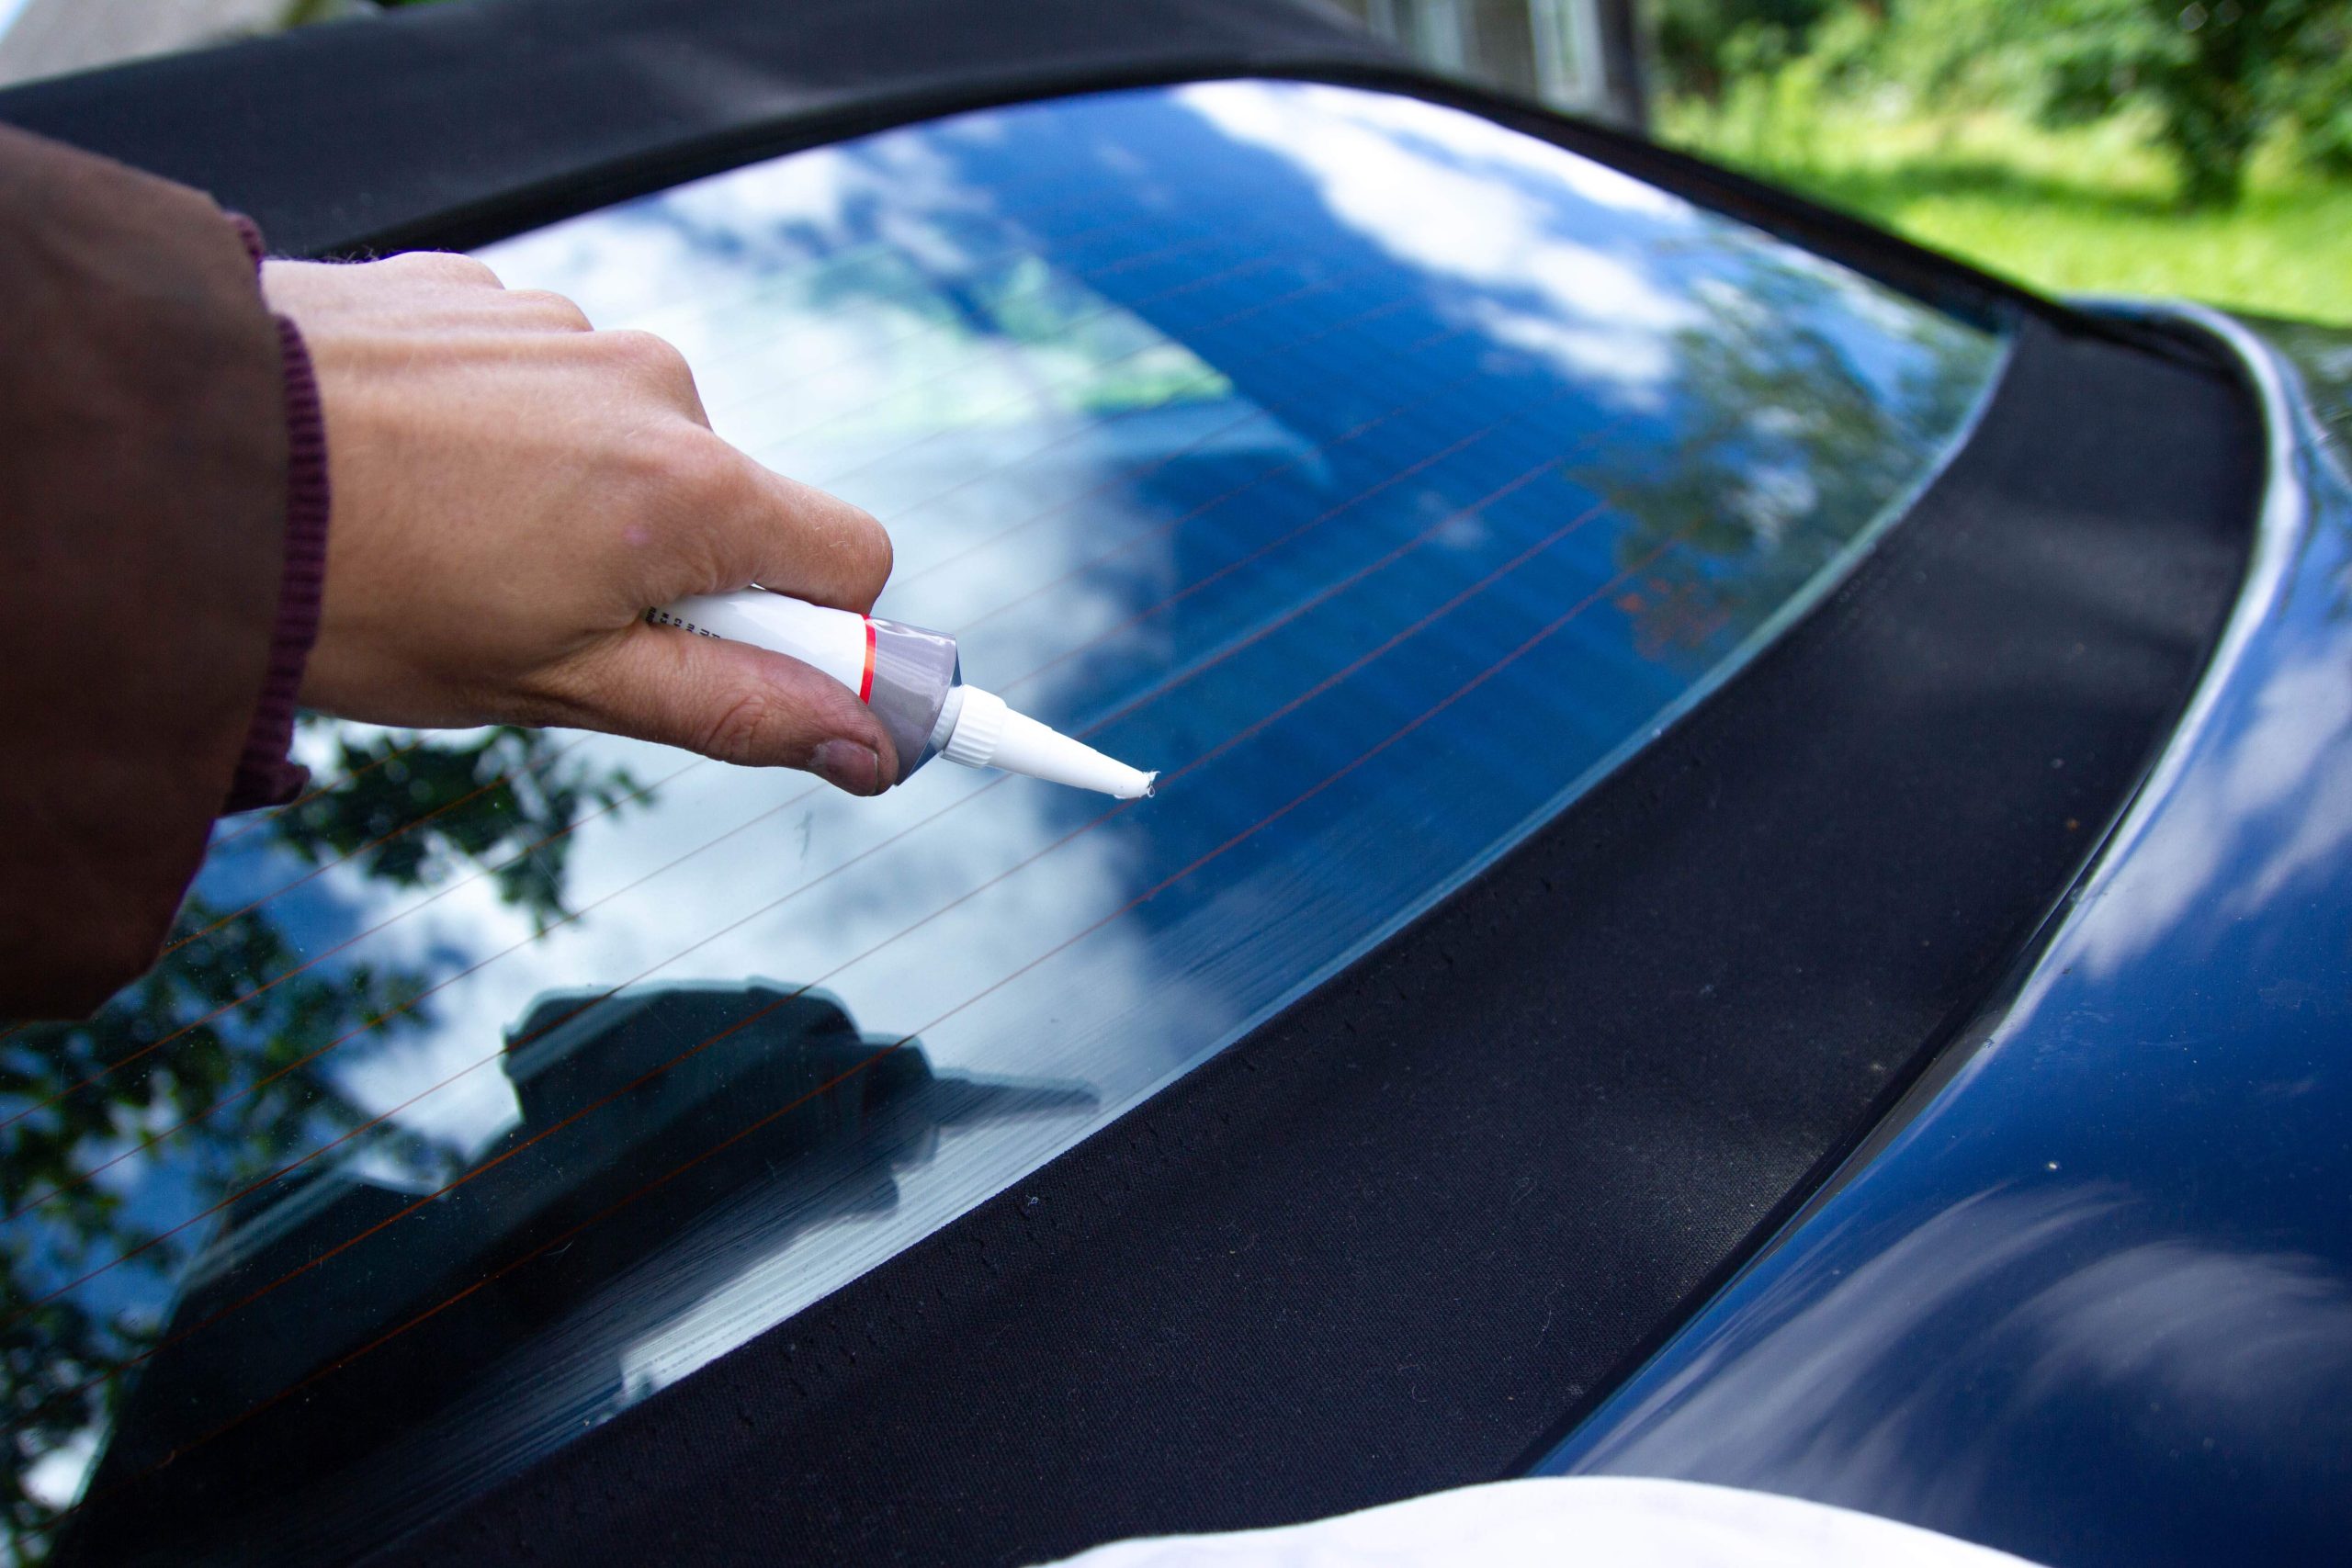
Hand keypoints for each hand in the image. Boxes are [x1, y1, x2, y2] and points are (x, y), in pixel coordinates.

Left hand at [262, 252, 898, 794]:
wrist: (174, 460)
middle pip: (735, 501)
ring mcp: (562, 326)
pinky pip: (543, 379)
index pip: (852, 557)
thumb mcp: (561, 688)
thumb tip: (871, 747)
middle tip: (546, 621)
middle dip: (674, 570)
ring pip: (631, 439)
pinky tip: (414, 472)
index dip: (823, 632)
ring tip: (452, 543)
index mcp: (688, 492)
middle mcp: (651, 385)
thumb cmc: (365, 599)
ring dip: (580, 497)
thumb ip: (736, 710)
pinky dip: (506, 431)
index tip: (761, 676)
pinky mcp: (478, 292)